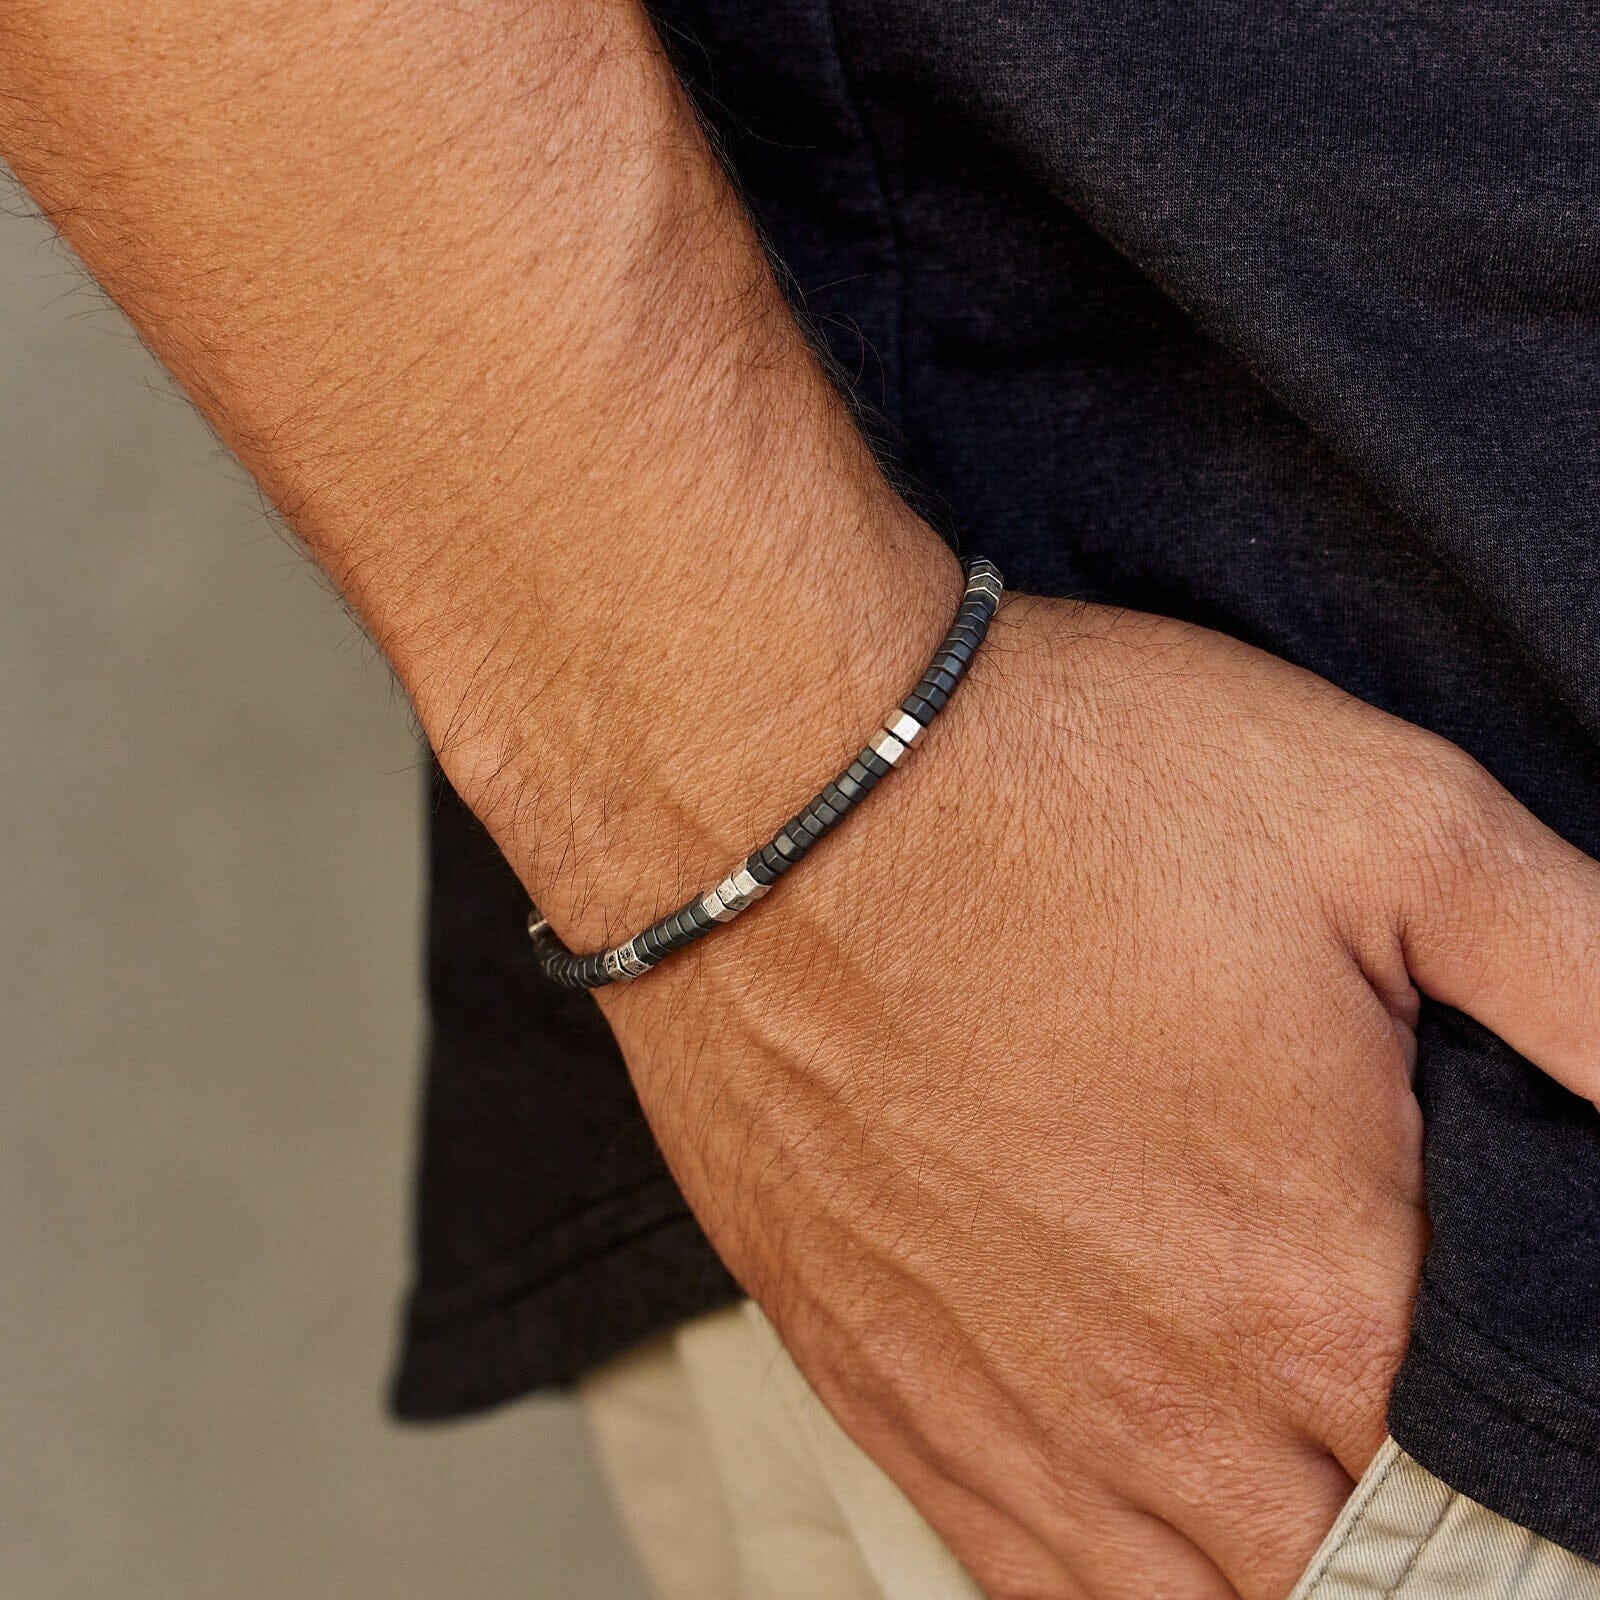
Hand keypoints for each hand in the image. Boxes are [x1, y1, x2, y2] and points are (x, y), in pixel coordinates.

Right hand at [590, 595, 1599, 1599]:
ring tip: (1315, 1517)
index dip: (1543, 1466)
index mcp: (1327, 1278)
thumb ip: (1597, 977)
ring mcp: (1008, 1402)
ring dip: (1283, 1576)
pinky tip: (1149, 1546)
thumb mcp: (1391, 819)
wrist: (780, 788)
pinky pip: (1022, 1578)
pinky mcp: (880, 1373)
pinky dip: (1112, 1589)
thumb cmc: (1061, 788)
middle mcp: (1170, 1393)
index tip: (1537, 1441)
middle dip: (1424, 1535)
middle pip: (1358, 1564)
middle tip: (1427, 1462)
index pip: (1509, 1482)